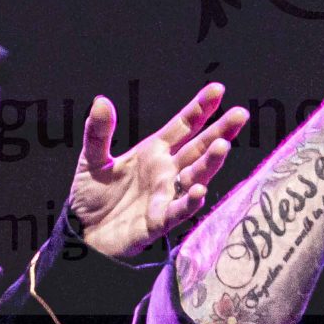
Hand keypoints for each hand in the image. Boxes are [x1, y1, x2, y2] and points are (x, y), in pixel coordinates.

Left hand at [68, 82, 250, 260]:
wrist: (83, 235)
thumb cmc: (92, 196)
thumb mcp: (93, 159)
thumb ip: (98, 132)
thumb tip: (101, 101)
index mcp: (154, 152)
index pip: (184, 126)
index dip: (200, 108)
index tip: (218, 89)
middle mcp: (167, 171)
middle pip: (199, 148)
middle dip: (220, 131)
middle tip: (240, 114)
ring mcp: (166, 196)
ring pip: (195, 175)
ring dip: (210, 162)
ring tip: (222, 145)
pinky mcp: (158, 222)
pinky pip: (178, 211)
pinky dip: (189, 201)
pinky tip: (199, 189)